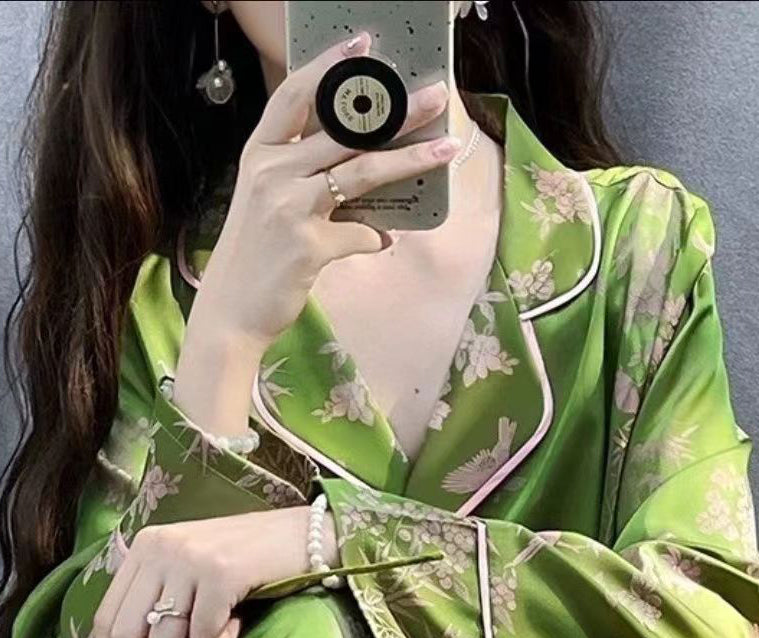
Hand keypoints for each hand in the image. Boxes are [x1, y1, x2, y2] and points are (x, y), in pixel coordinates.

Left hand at [93, 507, 338, 637]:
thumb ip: (160, 603)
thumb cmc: (252, 563)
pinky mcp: (220, 572)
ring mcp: (189, 558)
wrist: (310, 535)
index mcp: (146, 547)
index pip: (106, 616)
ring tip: (219, 636)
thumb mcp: (193, 573)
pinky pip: (205, 636)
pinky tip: (240, 622)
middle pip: (125, 635)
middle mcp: (160, 547)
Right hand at [182, 29, 456, 363]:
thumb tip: (356, 183)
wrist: (230, 313)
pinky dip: (376, 238)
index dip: (330, 67)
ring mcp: (289, 208)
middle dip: (397, 110)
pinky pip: (360, 234)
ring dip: (411, 159)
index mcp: (259, 156)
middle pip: (345, 130)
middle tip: (436, 95)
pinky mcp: (308, 246)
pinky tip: (383, 241)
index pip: (295, 96)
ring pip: (363, 172)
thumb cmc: (253, 257)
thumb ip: (303, 181)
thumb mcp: (265, 205)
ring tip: (445, 147)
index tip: (363, 44)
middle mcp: (272, 174)